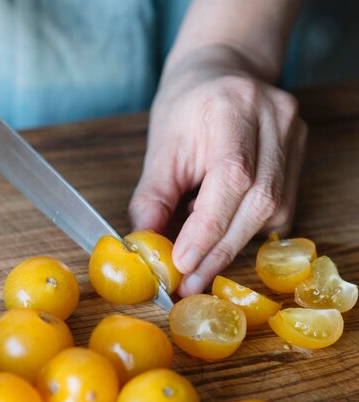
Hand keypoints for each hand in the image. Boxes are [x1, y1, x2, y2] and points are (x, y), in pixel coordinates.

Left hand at [129, 46, 306, 296]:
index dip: (208, 228)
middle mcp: (274, 120)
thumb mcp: (161, 147)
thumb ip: (153, 197)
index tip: (184, 264)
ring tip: (199, 244)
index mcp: (233, 107)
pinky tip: (224, 220)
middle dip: (220, 250)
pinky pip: (280, 209)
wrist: (221, 74)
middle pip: (258, 201)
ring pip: (273, 211)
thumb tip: (147, 245)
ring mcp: (293, 137)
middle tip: (191, 282)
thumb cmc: (187, 108)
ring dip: (233, 241)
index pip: (231, 177)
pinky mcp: (300, 156)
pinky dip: (247, 227)